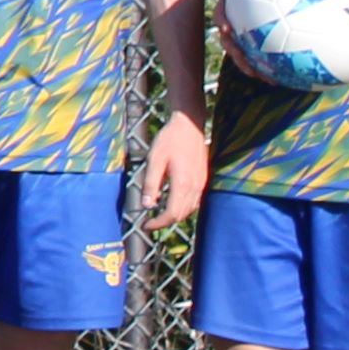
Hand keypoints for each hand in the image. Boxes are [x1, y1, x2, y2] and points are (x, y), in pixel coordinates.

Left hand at [137, 110, 209, 232]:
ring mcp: (201, 184)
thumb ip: (151, 184)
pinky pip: (194, 202)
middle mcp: (195, 187)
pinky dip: (183, 208)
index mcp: (182, 184)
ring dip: (175, 216)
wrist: (190, 125)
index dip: (158, 224)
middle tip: (149, 222)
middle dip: (165, 222)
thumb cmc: (170, 139)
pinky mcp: (203, 179)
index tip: (145, 225)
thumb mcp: (154, 160)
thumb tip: (147, 206)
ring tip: (158, 214)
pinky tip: (172, 202)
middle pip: (181, 215)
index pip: (172, 214)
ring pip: (189, 210)